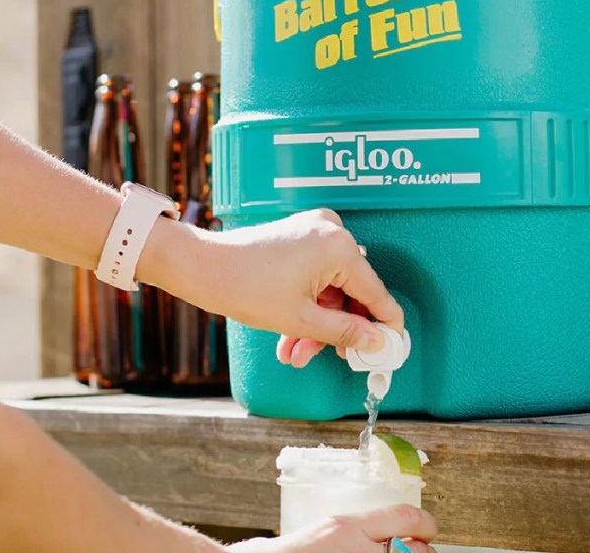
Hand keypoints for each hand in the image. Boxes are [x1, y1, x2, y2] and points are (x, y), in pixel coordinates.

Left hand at [142, 209, 402, 366]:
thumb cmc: (244, 285)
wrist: (201, 267)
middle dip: (335, 330)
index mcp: (339, 247)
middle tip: (329, 357)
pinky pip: (315, 277)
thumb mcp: (301, 320)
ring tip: (295, 352)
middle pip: (350, 293)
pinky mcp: (298, 237)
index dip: (383, 326)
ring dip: (316, 324)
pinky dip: (306, 305)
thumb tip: (375, 341)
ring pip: (330, 290)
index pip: (375, 293)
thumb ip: (346, 332)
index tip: (389, 348)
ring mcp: (313, 232)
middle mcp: (331, 232)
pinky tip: (290, 336)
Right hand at [226, 505, 437, 552]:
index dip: (426, 524)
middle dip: (421, 552)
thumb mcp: (322, 534)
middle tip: (418, 551)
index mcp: (345, 527)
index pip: (405, 518)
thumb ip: (354, 535)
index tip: (429, 527)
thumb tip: (388, 539)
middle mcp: (354, 551)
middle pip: (414, 551)